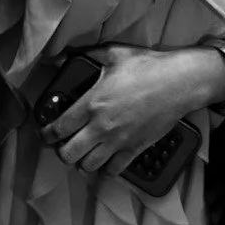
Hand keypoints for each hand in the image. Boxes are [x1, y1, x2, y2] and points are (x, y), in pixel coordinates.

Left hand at [39, 44, 217, 177]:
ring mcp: (118, 141)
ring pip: (87, 166)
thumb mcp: (114, 53)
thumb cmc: (148, 66)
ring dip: (82, 161)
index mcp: (92, 103)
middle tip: (63, 143)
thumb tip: (65, 55)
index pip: (59, 128)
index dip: (46, 133)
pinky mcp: (134, 149)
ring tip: (84, 152)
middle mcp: (101, 127)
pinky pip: (113, 171)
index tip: (45, 132)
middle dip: (61, 151)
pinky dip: (105, 169)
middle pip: (68, 154)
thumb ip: (87, 55)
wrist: (179, 83)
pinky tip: (105, 159)